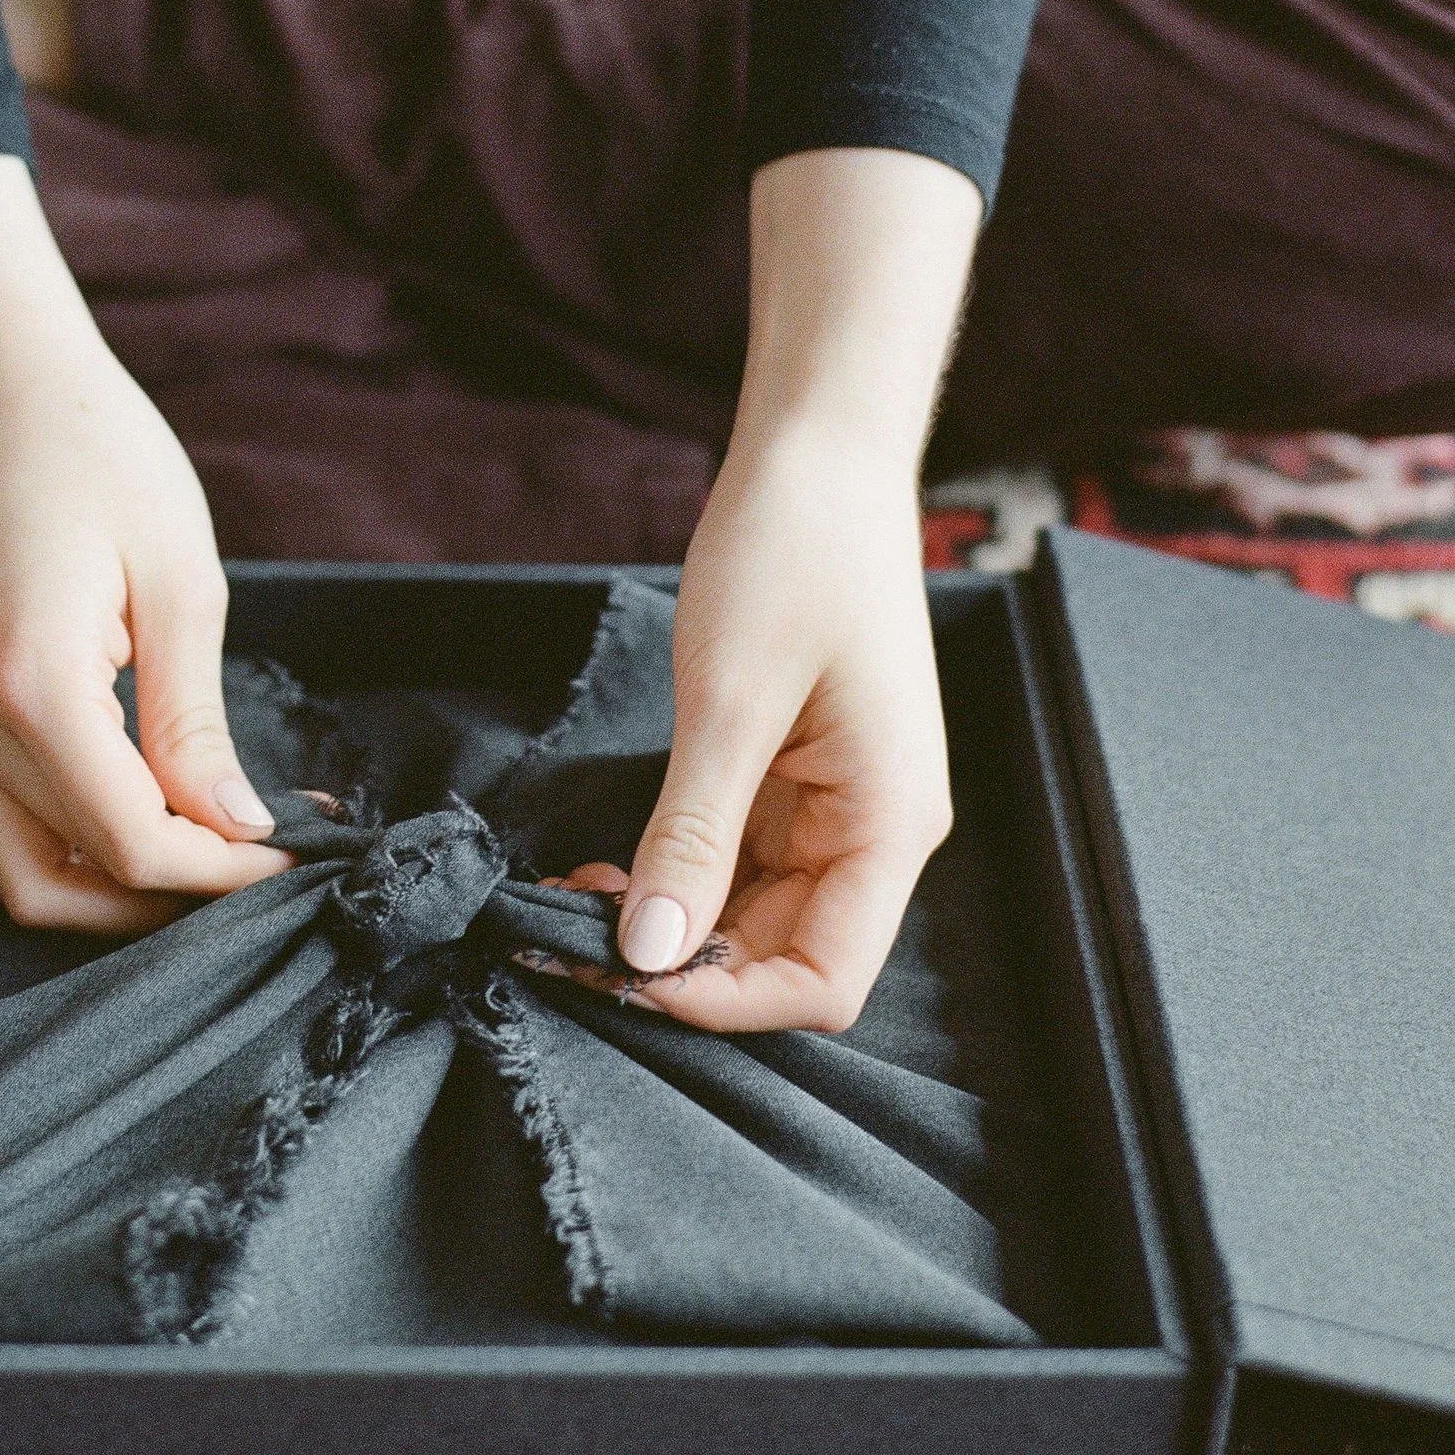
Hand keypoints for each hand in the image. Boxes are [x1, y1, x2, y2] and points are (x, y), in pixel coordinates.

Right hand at [0, 156, 286, 933]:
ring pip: (13, 877)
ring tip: (204, 853)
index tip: (293, 853)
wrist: (4, 397)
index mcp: (32, 687)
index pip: (128, 843)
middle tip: (257, 863)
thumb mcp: (182, 584)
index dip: (219, 871)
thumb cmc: (103, 460)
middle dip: (167, 898)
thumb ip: (196, 724)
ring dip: (107, 892)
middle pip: (63, 883)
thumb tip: (237, 826)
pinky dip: (60, 854)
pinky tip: (138, 821)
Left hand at [601, 146, 980, 1033]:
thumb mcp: (728, 701)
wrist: (820, 454)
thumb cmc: (793, 554)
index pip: (824, 981)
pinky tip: (604, 862)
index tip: (620, 971)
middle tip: (564, 939)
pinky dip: (673, 874)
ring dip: (667, 925)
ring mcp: (838, 804)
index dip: (724, 1000)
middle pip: (784, 958)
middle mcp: (877, 830)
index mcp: (890, 823)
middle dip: (678, 967)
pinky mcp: (798, 777)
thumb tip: (647, 954)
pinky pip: (739, 862)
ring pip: (753, 917)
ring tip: (570, 898)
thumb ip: (692, 836)